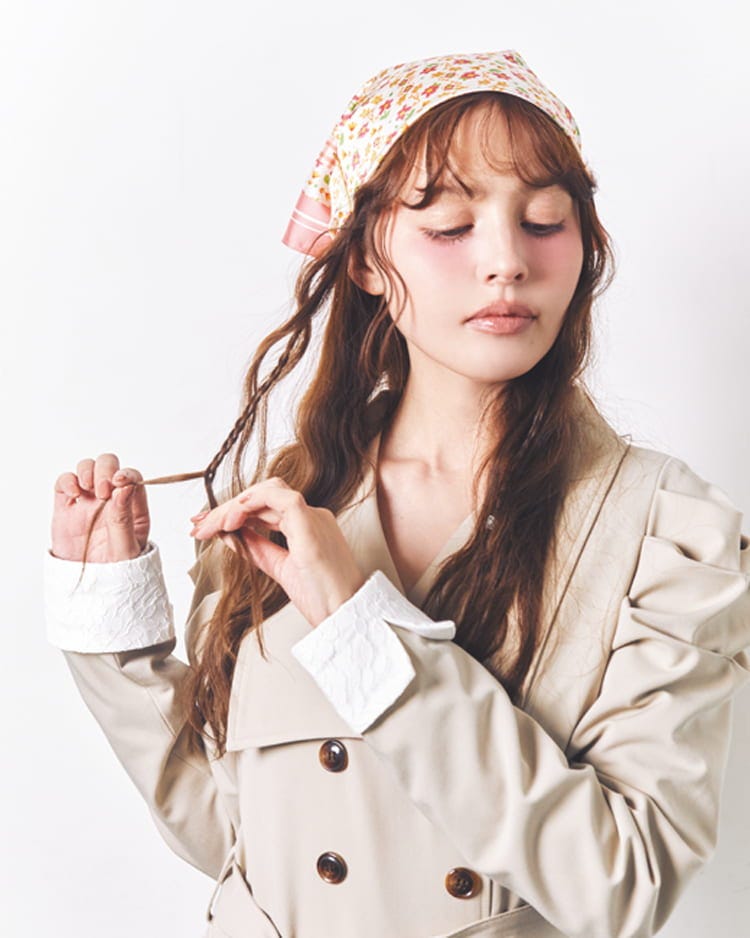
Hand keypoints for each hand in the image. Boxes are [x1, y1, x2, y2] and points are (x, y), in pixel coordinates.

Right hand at [51, 453, 149, 561]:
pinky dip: (67, 480)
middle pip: (110, 465)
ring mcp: (88, 501)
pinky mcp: (66, 506)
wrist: (91, 589)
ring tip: (87, 489)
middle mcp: (111, 499)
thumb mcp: (126, 548)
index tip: (119, 483)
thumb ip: (124, 519)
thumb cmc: (116, 571)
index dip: (126, 474)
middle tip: (102, 490)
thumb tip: (125, 488)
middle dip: (106, 469)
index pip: (133, 477)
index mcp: (133, 507)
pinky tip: (73, 494)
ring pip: (88, 467)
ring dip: (88, 470)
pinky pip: (65, 482)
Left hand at [190, 478, 365, 627]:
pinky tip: (232, 520)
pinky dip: (251, 504)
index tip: (208, 526)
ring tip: (211, 525)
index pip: (266, 506)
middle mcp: (313, 516)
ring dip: (234, 506)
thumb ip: (256, 548)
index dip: (235, 511)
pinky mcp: (311, 525)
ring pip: (268, 492)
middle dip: (227, 508)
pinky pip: (280, 499)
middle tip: (199, 525)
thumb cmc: (322, 598)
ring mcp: (314, 518)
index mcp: (308, 526)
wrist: (345, 616)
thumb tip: (229, 534)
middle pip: (263, 496)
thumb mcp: (279, 568)